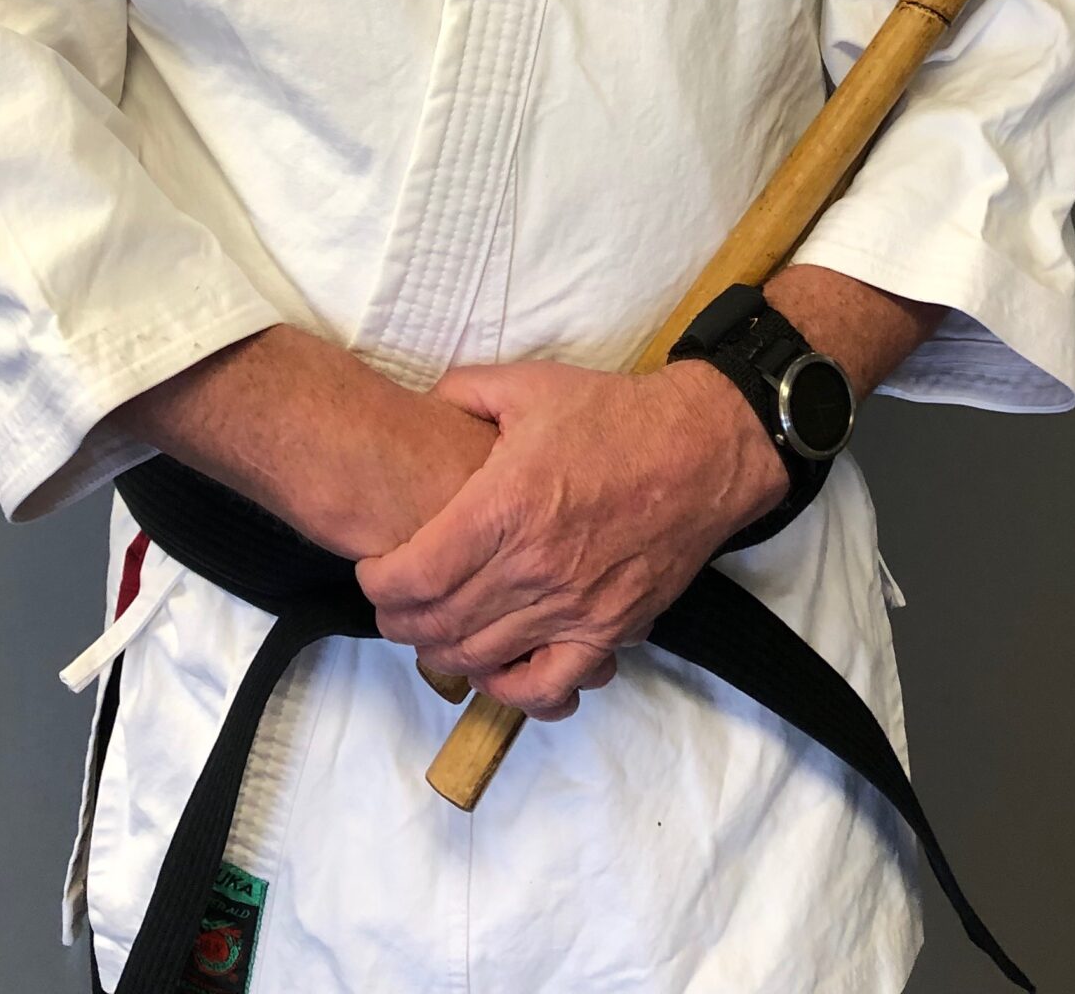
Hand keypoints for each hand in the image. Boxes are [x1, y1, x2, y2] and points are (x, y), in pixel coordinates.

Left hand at [355, 358, 787, 719]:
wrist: (701, 449)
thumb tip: (422, 408)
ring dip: (441, 654)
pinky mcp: (609, 630)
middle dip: (399, 621)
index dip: (378, 583)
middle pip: (437, 624)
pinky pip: (549, 687)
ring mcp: (573, 607)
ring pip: (481, 659)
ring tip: (431, 633)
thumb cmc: (613, 416)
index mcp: (505, 506)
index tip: (373, 569)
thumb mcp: (528, 385)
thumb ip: (462, 392)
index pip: (414, 574)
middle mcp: (533, 567)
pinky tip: (496, 670)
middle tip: (393, 605)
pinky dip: (511, 690)